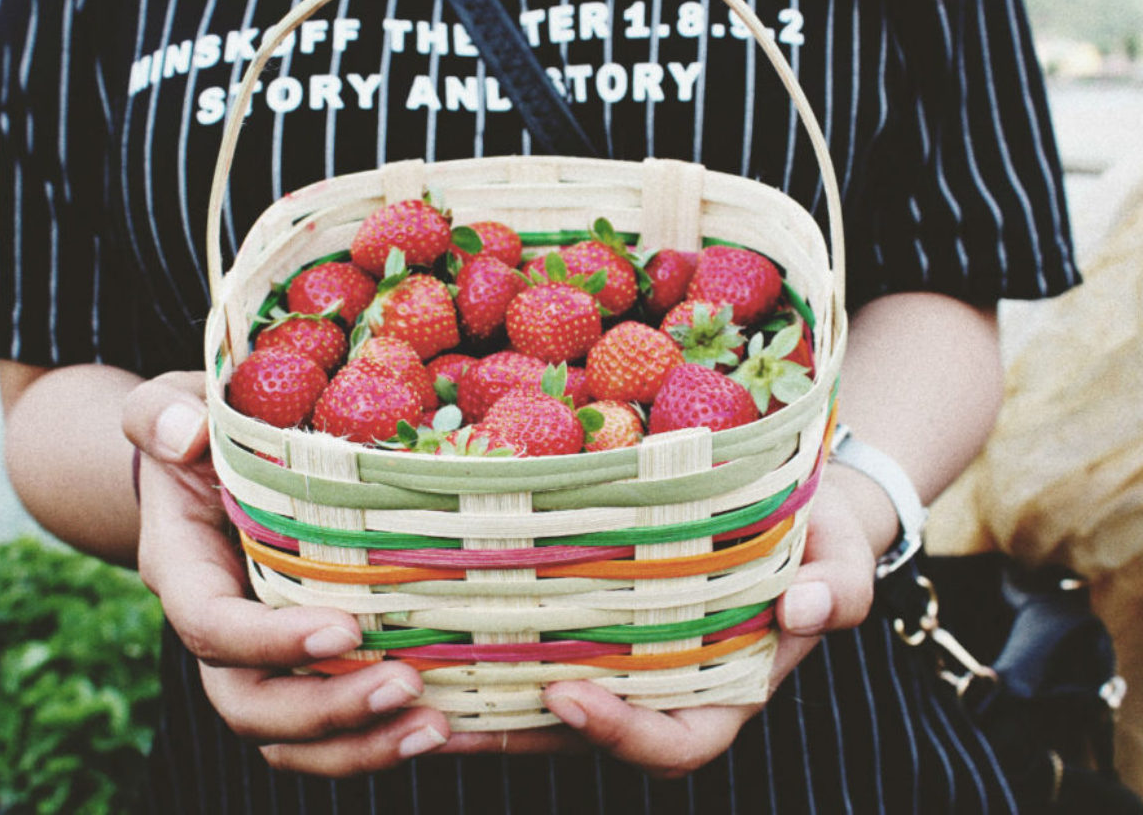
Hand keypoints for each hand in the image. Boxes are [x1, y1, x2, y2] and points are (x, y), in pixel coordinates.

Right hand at [122, 373, 452, 775]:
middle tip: (407, 686)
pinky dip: (390, 736)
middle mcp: (219, 633)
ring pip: (293, 738)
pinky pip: (337, 728)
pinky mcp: (308, 668)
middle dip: (327, 712)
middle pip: (252, 706)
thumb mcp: (172, 408)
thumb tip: (184, 432)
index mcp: (186, 572)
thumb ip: (159, 414)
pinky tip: (458, 726)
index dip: (269, 641)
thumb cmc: (199, 432)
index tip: (342, 629)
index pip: (211, 626)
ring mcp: (263, 661)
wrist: (207, 470)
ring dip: (364, 745)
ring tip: (439, 726)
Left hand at [440, 477, 877, 777]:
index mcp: (726, 689)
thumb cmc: (819, 535)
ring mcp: (622, 653)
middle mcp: (663, 684)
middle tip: (439, 709)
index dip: (620, 735)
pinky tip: (430, 628)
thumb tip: (806, 610)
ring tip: (404, 684)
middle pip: (582, 733)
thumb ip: (837, 588)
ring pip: (544, 698)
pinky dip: (487, 647)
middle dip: (512, 731)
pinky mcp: (590, 613)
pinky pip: (536, 642)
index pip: (676, 743)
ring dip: (478, 701)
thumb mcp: (842, 554)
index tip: (566, 694)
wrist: (792, 503)